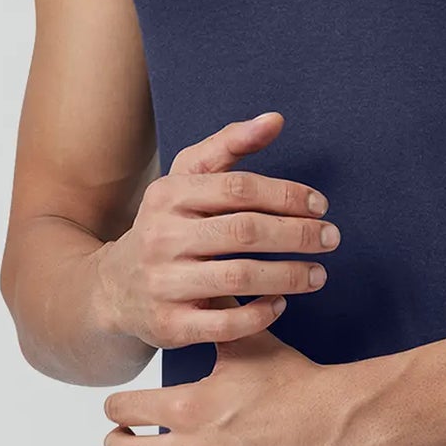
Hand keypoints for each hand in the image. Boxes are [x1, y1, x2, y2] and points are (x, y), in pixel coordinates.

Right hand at [98, 110, 337, 349]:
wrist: (114, 288)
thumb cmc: (166, 225)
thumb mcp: (186, 179)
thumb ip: (230, 145)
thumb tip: (275, 119)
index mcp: (169, 195)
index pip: (239, 188)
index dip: (286, 195)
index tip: (319, 205)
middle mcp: (162, 237)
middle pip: (245, 231)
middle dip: (297, 234)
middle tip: (331, 238)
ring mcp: (164, 283)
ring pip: (240, 277)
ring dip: (289, 275)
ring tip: (318, 273)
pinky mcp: (170, 326)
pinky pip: (226, 324)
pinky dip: (261, 314)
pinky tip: (281, 302)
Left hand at [101, 329, 377, 445]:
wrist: (343, 424)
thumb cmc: (297, 381)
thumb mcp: (250, 343)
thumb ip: (217, 316)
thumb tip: (201, 285)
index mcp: (188, 405)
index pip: (118, 409)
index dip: (120, 406)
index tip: (131, 408)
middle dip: (122, 442)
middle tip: (135, 438)